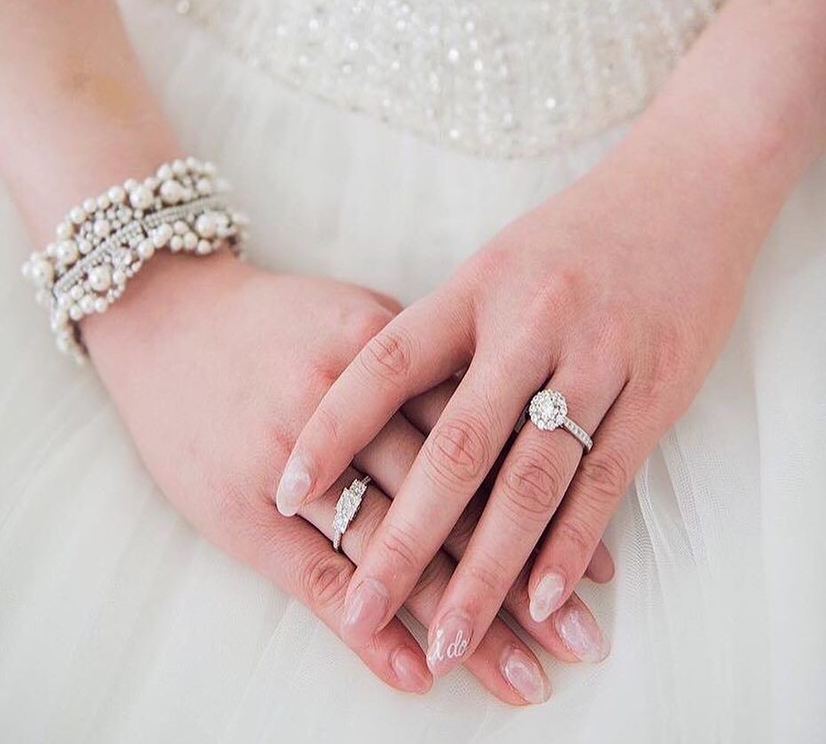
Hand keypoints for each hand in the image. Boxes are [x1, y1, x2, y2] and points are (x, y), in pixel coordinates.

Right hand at [85, 251, 610, 702]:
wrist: (168, 319)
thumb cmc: (276, 321)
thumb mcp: (360, 313)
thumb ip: (432, 363)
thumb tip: (508, 406)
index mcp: (388, 350)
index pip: (483, 440)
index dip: (542, 506)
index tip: (594, 567)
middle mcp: (349, 407)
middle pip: (451, 504)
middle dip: (520, 579)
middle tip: (580, 641)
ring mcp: (295, 462)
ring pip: (394, 551)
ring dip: (460, 620)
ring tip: (522, 678)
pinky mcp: (245, 510)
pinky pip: (314, 579)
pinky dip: (368, 631)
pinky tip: (418, 673)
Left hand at [281, 119, 767, 675]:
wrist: (685, 190)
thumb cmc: (576, 236)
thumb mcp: (496, 265)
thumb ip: (449, 334)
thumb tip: (388, 408)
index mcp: (476, 288)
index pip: (388, 363)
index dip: (333, 429)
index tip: (287, 488)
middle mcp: (530, 323)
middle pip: (457, 444)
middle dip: (405, 534)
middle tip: (363, 602)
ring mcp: (596, 358)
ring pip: (531, 477)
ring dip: (488, 567)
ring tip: (449, 636)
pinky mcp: (656, 389)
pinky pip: (606, 478)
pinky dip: (570, 543)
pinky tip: (539, 597)